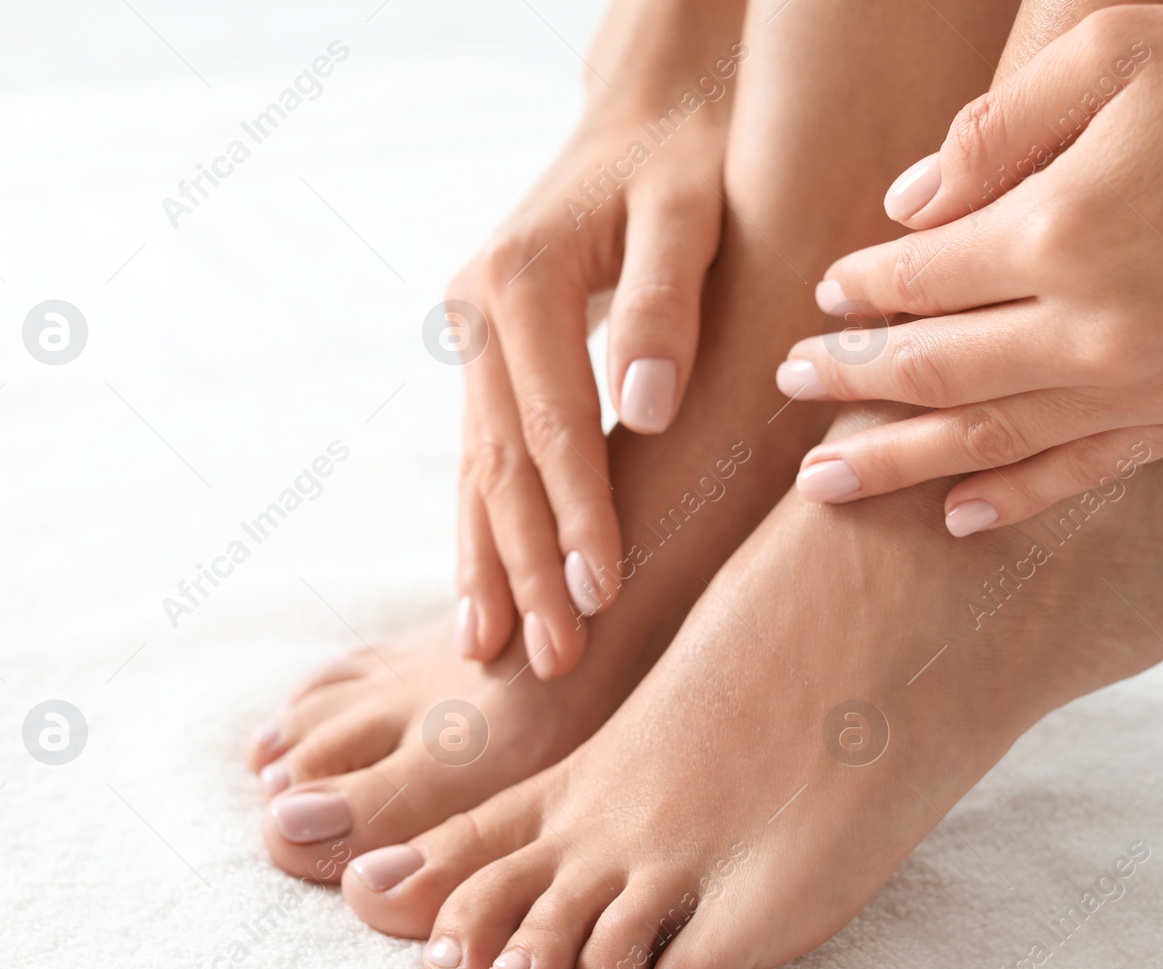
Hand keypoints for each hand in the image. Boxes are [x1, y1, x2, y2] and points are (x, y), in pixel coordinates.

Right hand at [449, 4, 743, 675]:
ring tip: (492, 654)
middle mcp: (478, 309)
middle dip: (526, 565)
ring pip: (476, 470)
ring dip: (488, 564)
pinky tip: (481, 594)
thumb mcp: (692, 210)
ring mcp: (470, 335)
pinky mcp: (484, 356)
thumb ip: (668, 301)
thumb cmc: (687, 161)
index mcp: (523, 276)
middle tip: (552, 659)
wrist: (648, 115)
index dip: (577, 514)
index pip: (553, 423)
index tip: (603, 594)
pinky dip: (479, 528)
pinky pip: (477, 457)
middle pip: (501, 462)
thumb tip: (643, 408)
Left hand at [777, 0, 1162, 533]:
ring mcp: (1154, 380)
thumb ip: (999, 130)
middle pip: (934, 370)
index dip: (859, 293)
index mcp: (1062, 225)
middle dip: (850, 384)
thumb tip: (906, 206)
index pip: (920, 279)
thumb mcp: (1120, 46)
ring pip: (994, 440)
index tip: (821, 303)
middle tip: (787, 396)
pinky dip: (1020, 498)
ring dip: (901, 462)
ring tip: (823, 486)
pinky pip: (1092, 472)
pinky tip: (961, 518)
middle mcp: (1096, 322)